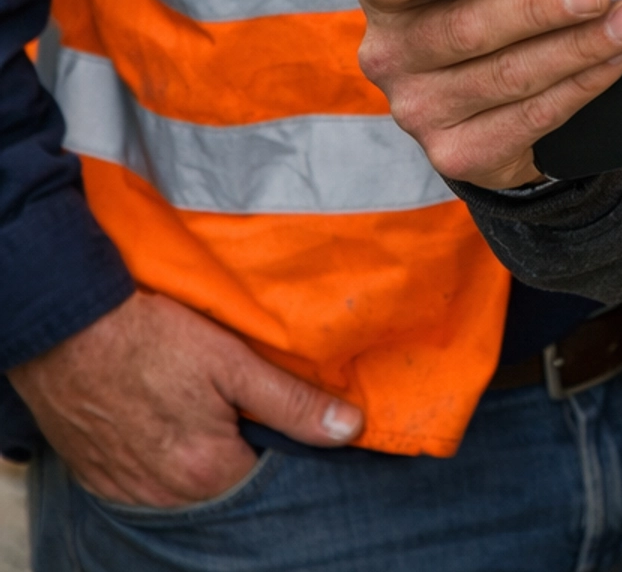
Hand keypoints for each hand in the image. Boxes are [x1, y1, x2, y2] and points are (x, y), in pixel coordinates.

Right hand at [7, 290, 362, 506]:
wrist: (67, 328)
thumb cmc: (151, 338)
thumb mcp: (232, 361)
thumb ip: (292, 402)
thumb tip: (350, 429)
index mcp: (208, 472)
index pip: (264, 468)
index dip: (270, 430)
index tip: (264, 398)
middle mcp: (167, 496)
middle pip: (221, 477)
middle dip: (231, 440)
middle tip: (221, 392)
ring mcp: (128, 490)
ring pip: (180, 481)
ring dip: (190, 448)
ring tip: (186, 397)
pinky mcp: (98, 476)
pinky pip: (141, 478)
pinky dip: (153, 452)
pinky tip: (153, 410)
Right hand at [356, 0, 621, 189]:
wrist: (477, 90)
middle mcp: (390, 52)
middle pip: (467, 29)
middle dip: (539, 8)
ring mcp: (419, 109)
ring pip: (508, 76)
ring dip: (578, 47)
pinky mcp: (456, 154)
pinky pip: (530, 119)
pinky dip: (582, 84)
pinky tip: (617, 58)